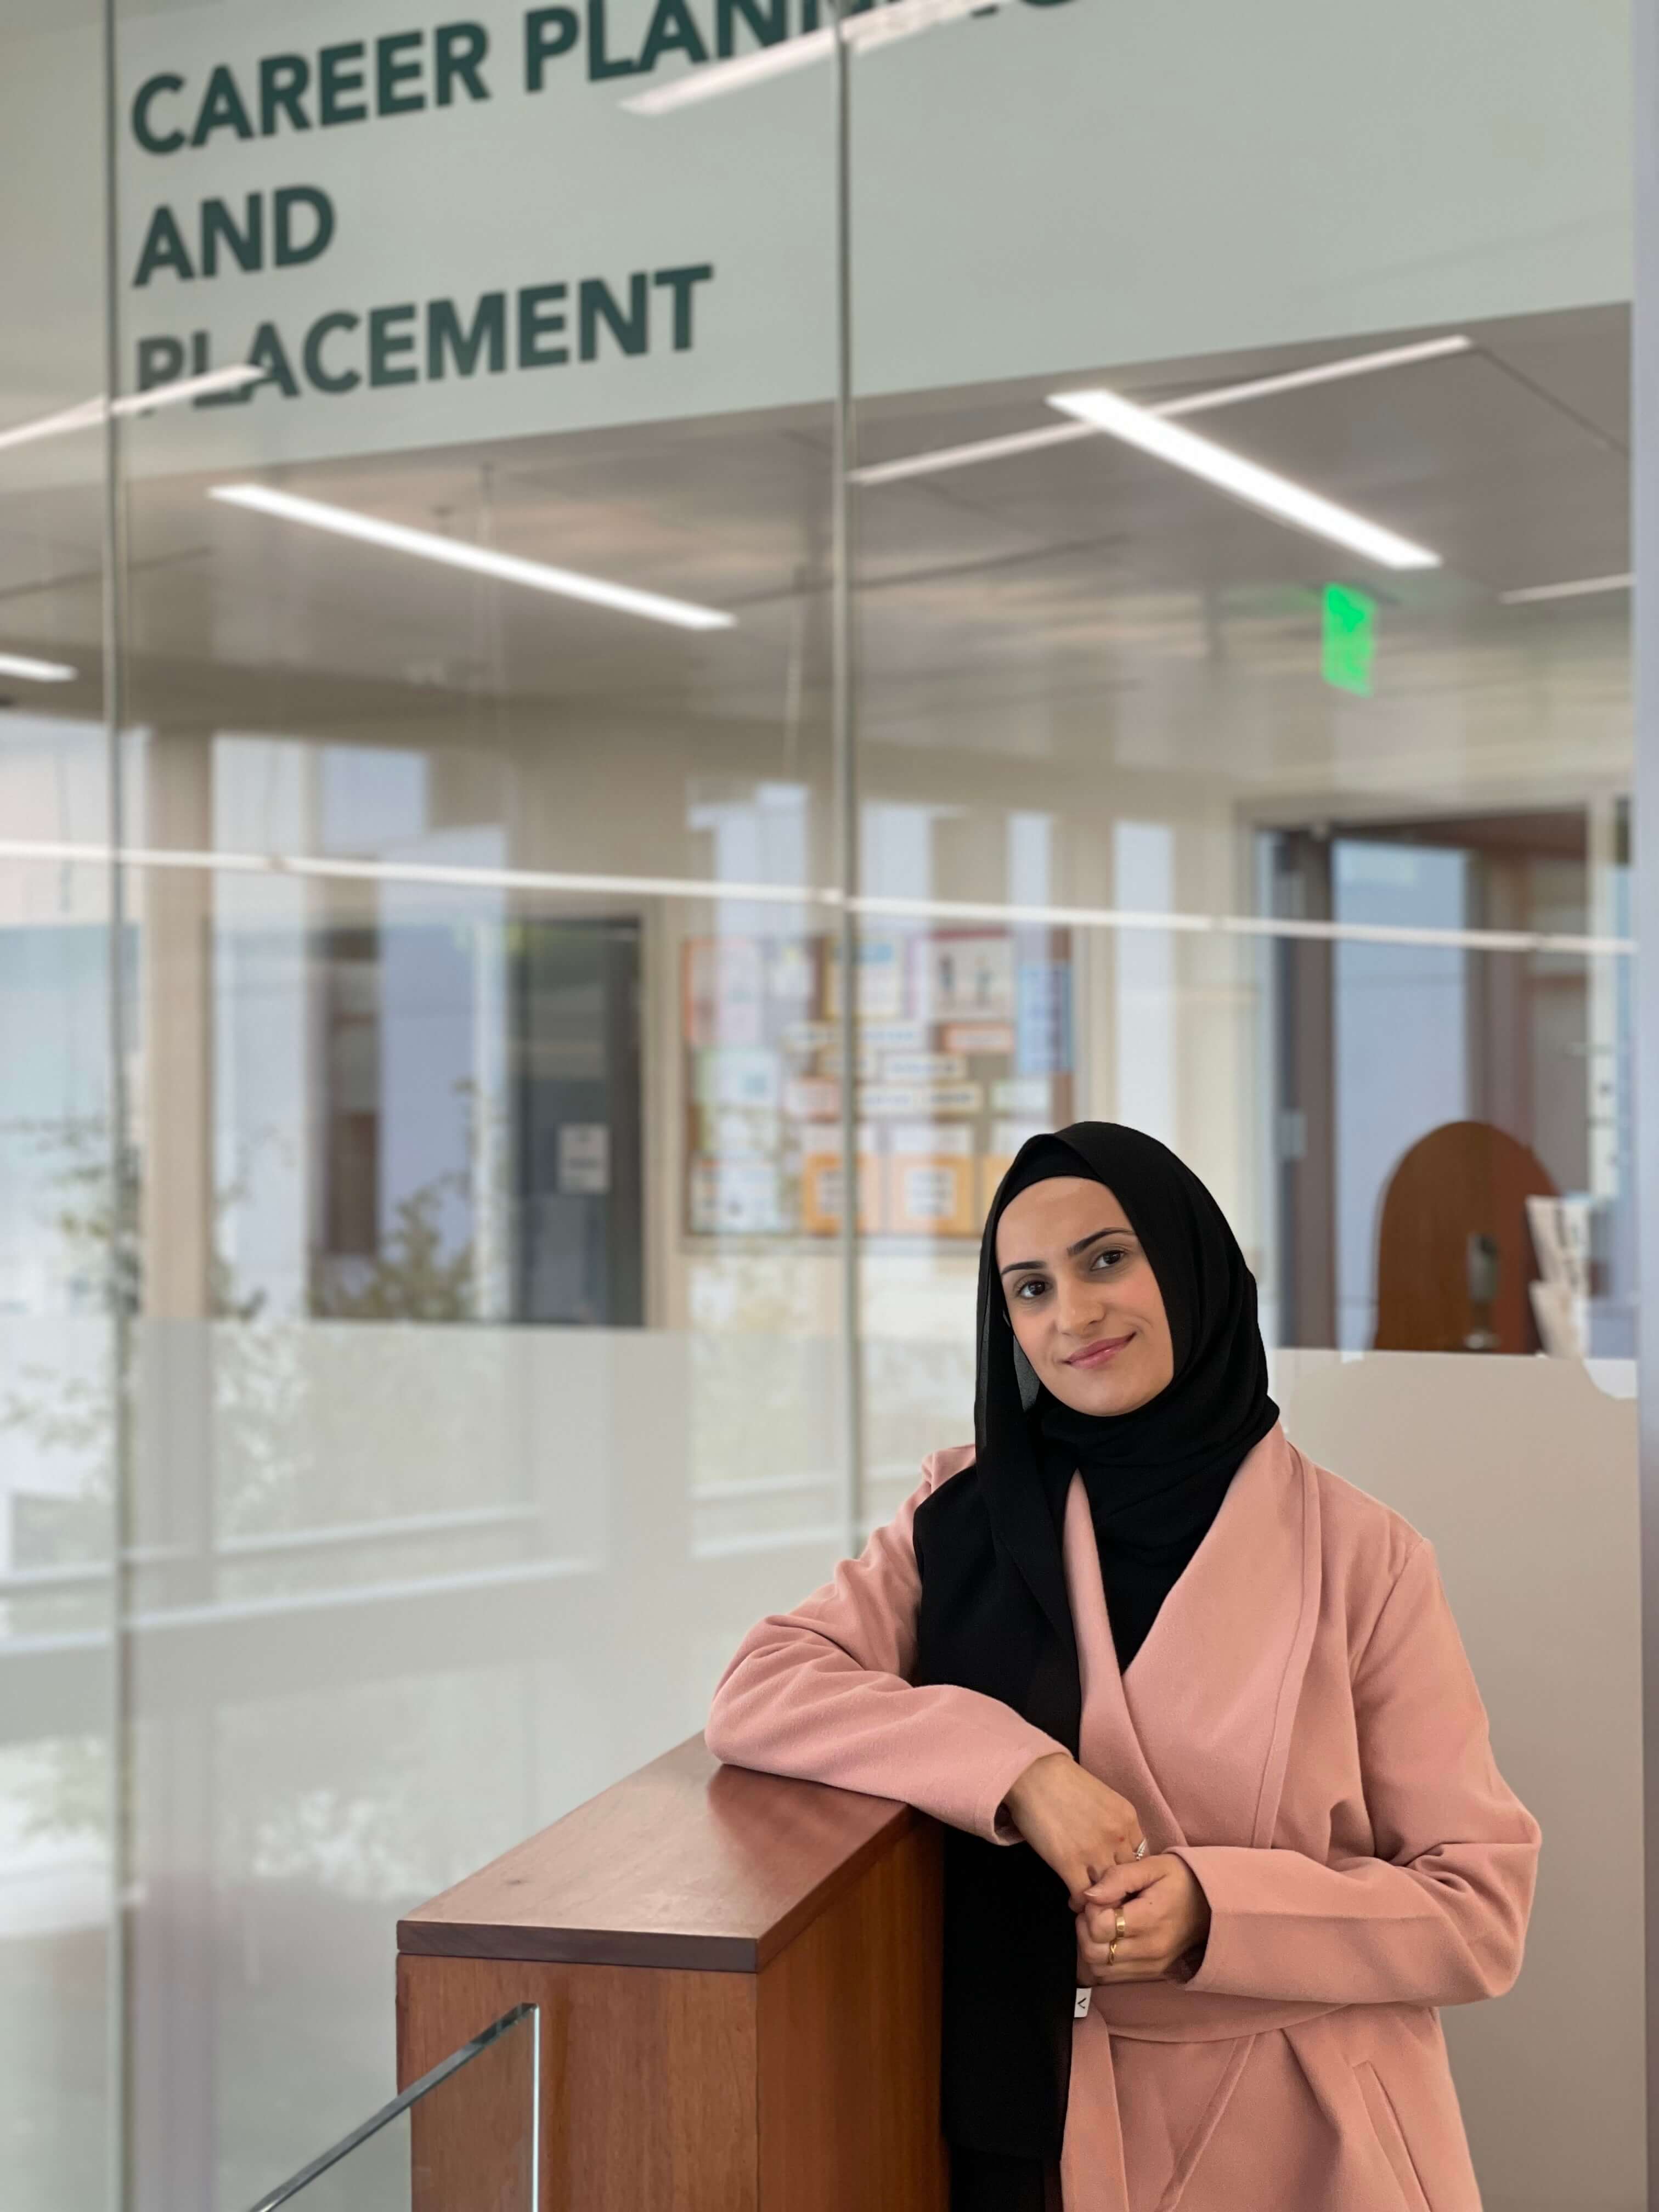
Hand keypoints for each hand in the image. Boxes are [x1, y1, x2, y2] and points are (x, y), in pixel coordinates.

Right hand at [1003, 1753, 1145, 1909]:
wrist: (1034, 1773)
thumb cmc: (1064, 1781)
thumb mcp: (1103, 1798)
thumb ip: (1114, 1824)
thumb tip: (1114, 1849)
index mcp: (1128, 1818)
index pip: (1142, 1858)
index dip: (1131, 1872)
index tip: (1120, 1878)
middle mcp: (1117, 1837)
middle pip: (1128, 1877)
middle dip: (1120, 1889)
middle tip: (1109, 1896)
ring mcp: (1094, 1851)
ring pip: (1109, 1890)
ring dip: (1101, 1899)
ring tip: (1093, 1901)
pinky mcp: (1068, 1863)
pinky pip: (1084, 1895)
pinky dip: (1081, 1902)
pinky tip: (1075, 1900)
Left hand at [1076, 1854, 1210, 1984]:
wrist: (1213, 1905)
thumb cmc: (1180, 1880)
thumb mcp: (1152, 1866)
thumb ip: (1118, 1878)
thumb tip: (1088, 1895)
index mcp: (1150, 1919)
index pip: (1099, 1927)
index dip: (1090, 1909)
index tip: (1100, 1896)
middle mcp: (1150, 1950)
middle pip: (1093, 1952)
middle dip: (1085, 1928)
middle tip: (1096, 1909)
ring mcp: (1151, 1967)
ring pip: (1098, 1970)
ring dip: (1091, 1945)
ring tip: (1103, 1923)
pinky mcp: (1151, 1974)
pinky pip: (1112, 1977)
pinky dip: (1102, 1960)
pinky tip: (1110, 1939)